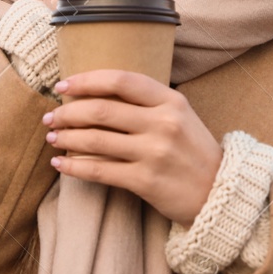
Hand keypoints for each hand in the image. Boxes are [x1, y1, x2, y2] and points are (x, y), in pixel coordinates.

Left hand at [42, 69, 223, 225]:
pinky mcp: (146, 181)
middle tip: (51, 116)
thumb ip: (147, 103)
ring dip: (67, 137)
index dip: (87, 80)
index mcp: (171, 101)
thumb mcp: (180, 117)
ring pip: (96, 140)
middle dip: (68, 112)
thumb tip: (96, 95)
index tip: (63, 85)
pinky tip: (60, 163)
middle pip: (102, 110)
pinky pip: (99, 171)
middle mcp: (164, 123)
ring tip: (52, 137)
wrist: (220, 193)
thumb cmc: (193, 152)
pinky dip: (74, 166)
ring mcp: (155, 153)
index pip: (121, 80)